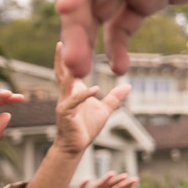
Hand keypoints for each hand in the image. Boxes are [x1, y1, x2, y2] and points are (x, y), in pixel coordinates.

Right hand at [50, 42, 130, 158]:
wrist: (76, 147)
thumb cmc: (86, 127)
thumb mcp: (105, 109)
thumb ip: (114, 97)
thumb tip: (128, 85)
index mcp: (74, 91)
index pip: (70, 70)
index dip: (69, 57)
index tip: (69, 40)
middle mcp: (66, 94)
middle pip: (62, 73)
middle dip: (61, 58)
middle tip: (59, 41)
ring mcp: (64, 103)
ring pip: (65, 84)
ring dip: (69, 72)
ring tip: (74, 60)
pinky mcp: (65, 114)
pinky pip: (74, 102)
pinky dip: (84, 95)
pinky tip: (95, 89)